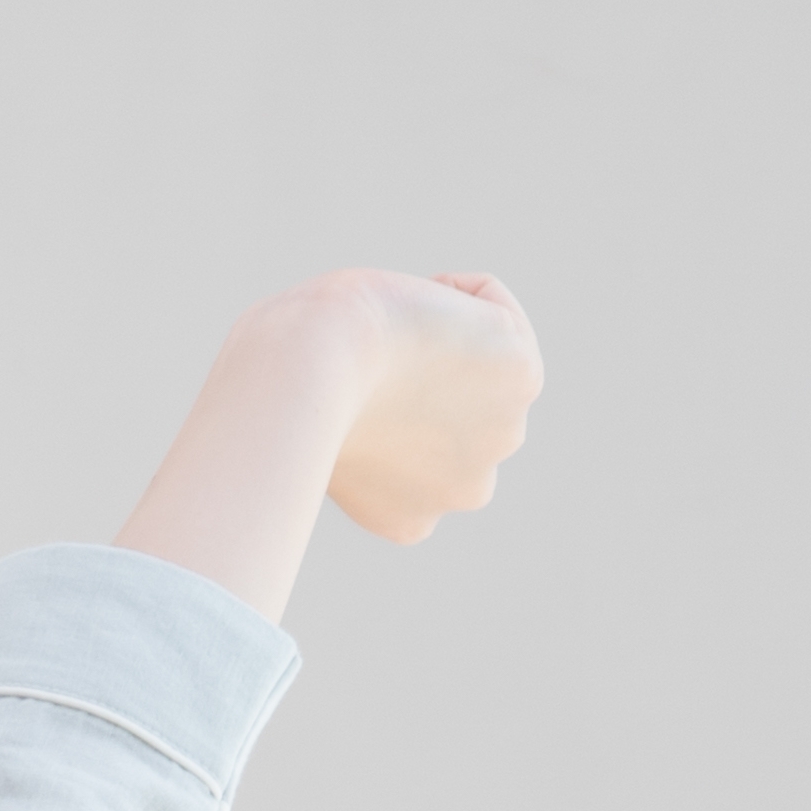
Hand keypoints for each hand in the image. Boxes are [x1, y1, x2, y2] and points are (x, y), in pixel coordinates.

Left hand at [314, 269, 538, 544]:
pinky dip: (454, 291)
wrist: (310, 369)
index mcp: (412, 519)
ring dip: (436, 338)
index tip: (339, 396)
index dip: (367, 408)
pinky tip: (410, 304)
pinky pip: (490, 305)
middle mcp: (467, 491)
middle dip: (412, 380)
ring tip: (389, 338)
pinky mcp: (521, 377)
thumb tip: (389, 387)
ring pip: (474, 362)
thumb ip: (358, 430)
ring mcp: (503, 436)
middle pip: (442, 413)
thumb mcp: (321, 425)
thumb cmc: (289, 392)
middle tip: (365, 364)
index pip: (402, 456)